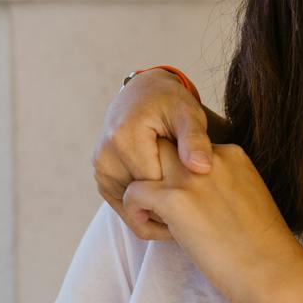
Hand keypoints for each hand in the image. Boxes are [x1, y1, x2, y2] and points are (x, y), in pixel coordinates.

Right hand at [94, 69, 213, 240]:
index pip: (154, 186)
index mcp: (125, 139)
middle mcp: (105, 155)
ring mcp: (100, 167)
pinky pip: (124, 203)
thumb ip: (196, 140)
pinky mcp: (102, 176)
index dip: (180, 197)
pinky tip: (165, 207)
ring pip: (132, 205)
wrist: (144, 93)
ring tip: (181, 208)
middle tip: (194, 208)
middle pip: (141, 198)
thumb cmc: (171, 103)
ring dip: (154, 209)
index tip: (202, 200)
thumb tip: (202, 168)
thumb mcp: (189, 115)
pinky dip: (143, 207)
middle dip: (167, 205)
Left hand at [121, 141, 302, 302]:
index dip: (178, 170)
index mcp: (232, 155)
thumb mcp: (248, 201)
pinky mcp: (176, 200)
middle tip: (159, 203)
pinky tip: (152, 229)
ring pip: (143, 163)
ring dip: (142, 187)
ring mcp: (192, 177)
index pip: (189, 145)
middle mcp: (211, 158)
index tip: (185, 199)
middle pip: (164, 145)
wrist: (272, 271)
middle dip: (154, 170)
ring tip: (154, 216)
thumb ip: (223, 188)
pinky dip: (134, 211)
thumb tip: (197, 199)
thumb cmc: (265, 249)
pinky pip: (133, 192)